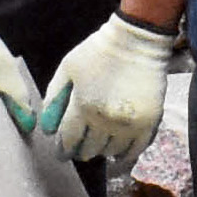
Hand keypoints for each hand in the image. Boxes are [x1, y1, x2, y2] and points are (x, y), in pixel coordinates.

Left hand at [43, 11, 185, 162]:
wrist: (136, 40)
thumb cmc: (98, 52)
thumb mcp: (67, 68)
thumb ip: (53, 98)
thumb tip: (47, 129)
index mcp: (83, 105)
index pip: (69, 140)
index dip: (63, 149)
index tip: (62, 152)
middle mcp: (106, 119)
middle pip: (88, 149)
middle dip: (80, 150)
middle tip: (79, 148)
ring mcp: (129, 123)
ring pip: (110, 152)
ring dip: (101, 151)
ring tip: (98, 144)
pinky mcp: (149, 122)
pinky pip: (135, 151)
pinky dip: (124, 156)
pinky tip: (117, 154)